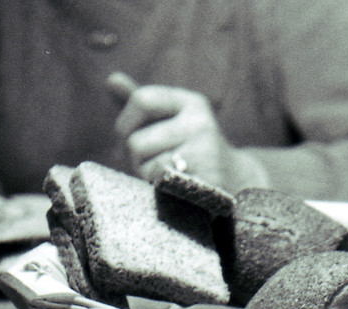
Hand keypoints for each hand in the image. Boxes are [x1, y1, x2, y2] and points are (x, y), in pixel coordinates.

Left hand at [106, 72, 266, 191]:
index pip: (141, 99)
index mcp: (191, 103)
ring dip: (148, 176)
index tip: (132, 135)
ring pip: (146, 166)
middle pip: (137, 140)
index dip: (126, 122)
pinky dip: (160, 189)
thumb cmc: (192, 149)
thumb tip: (111, 80)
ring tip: (168, 175)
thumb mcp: (171, 121)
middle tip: (156, 162)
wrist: (236, 183)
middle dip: (137, 157)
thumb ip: (141, 104)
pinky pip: (161, 185)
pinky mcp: (204, 182)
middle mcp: (200, 124)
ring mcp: (205, 154)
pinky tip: (174, 187)